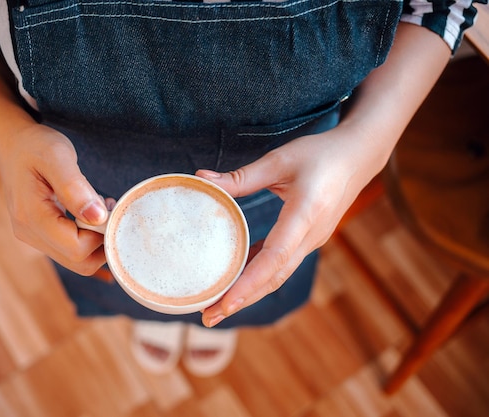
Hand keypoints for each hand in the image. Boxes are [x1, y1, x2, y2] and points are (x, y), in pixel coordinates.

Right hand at [0, 123, 109, 275]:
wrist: (13, 144)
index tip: (110, 207)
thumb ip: (75, 188)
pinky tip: (92, 215)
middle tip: (109, 209)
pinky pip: (70, 250)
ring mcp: (32, 237)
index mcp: (32, 218)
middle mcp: (29, 234)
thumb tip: (97, 217)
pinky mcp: (40, 235)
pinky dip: (88, 238)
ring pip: (76, 260)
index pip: (77, 249)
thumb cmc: (35, 146)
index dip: (101, 234)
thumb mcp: (57, 157)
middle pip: (78, 262)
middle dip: (102, 241)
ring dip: (96, 240)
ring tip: (100, 207)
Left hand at [197, 124, 384, 326]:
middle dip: (241, 300)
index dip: (249, 283)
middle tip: (208, 317)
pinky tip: (236, 279)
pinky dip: (259, 274)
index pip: (275, 257)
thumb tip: (201, 178)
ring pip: (277, 274)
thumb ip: (241, 176)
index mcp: (306, 214)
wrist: (359, 156)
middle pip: (274, 277)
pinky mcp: (308, 239)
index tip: (224, 304)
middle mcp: (311, 235)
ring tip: (217, 306)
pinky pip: (281, 263)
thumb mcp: (279, 160)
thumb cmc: (320, 153)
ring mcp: (311, 240)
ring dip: (248, 292)